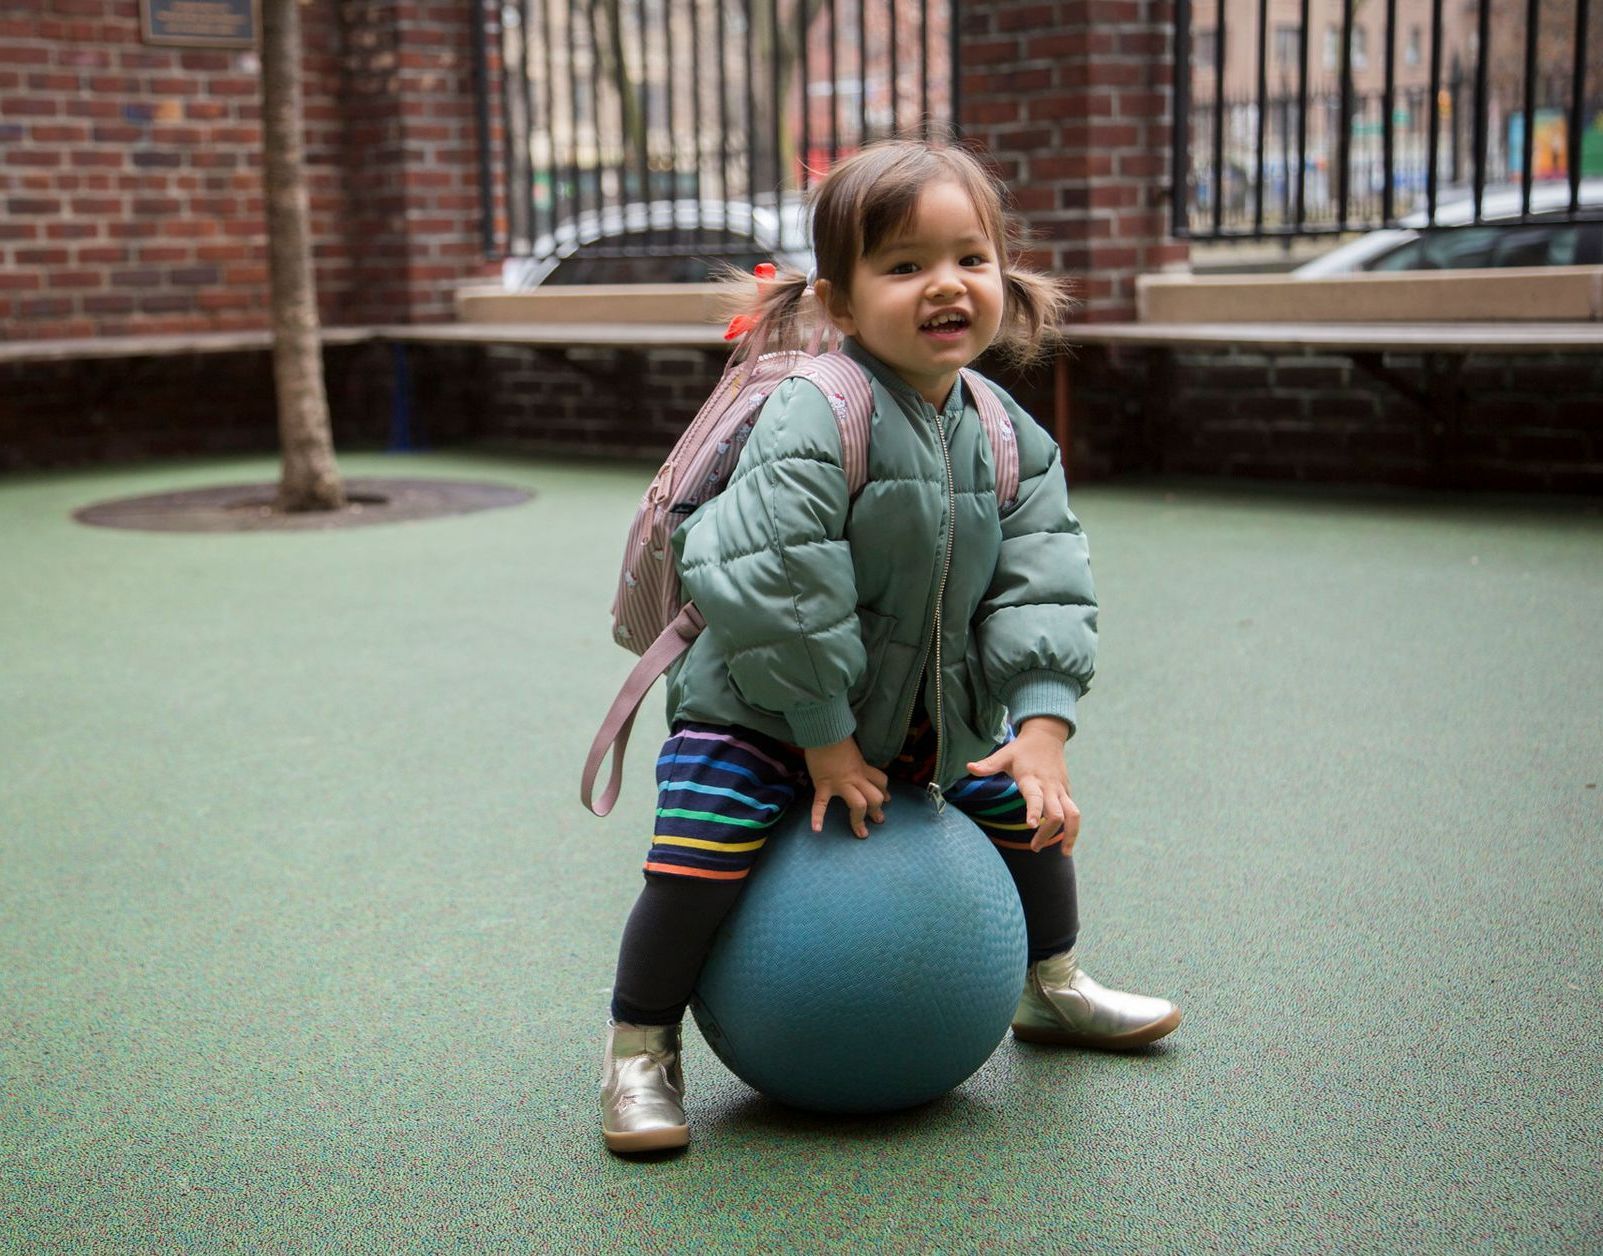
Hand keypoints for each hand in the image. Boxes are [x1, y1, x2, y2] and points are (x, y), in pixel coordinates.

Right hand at [802, 737, 888, 838]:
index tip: (887, 800)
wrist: (823, 731)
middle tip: (878, 820)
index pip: (881, 781)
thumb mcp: (852, 749)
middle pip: (874, 797)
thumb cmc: (836, 737)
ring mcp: (840, 783)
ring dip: (859, 820)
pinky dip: (817, 817)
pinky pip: (821, 804)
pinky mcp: (824, 785)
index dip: (885, 792)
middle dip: (877, 810)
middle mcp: (855, 778)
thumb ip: (857, 760)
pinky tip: (817, 830)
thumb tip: (859, 763)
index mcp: (862, 767)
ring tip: (861, 833)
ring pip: (858, 804)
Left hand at [965, 717, 1079, 855]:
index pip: (1035, 797)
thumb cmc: (1021, 749)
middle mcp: (1049, 786)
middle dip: (1047, 833)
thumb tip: (969, 767)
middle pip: (1056, 814)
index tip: (1031, 826)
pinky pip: (1073, 813)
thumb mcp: (1003, 755)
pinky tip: (1065, 844)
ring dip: (1070, 834)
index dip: (1034, 811)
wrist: (1047, 736)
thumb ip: (988, 765)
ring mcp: (1060, 790)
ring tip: (1064, 853)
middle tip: (1034, 848)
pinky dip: (1072, 829)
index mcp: (1031, 778)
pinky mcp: (1066, 793)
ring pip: (1072, 815)